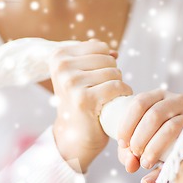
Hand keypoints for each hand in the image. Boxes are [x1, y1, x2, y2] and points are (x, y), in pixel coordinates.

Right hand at [50, 40, 132, 171]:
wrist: (74, 135)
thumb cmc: (81, 103)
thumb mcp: (80, 75)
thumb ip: (93, 58)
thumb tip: (114, 52)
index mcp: (58, 56)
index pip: (100, 47)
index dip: (106, 63)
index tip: (98, 80)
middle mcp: (62, 66)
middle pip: (108, 59)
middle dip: (113, 75)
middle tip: (104, 91)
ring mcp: (72, 82)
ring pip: (114, 72)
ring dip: (119, 85)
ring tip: (109, 97)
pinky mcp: (84, 99)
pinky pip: (116, 86)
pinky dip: (123, 93)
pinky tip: (118, 101)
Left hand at [116, 89, 182, 182]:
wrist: (175, 147)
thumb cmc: (149, 141)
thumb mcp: (135, 144)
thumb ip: (128, 154)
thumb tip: (131, 164)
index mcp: (158, 97)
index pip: (140, 103)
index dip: (127, 124)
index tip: (122, 143)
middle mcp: (176, 101)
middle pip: (154, 116)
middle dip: (140, 138)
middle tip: (134, 153)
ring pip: (170, 128)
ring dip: (153, 148)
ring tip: (144, 163)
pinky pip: (181, 150)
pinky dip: (162, 168)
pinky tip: (147, 180)